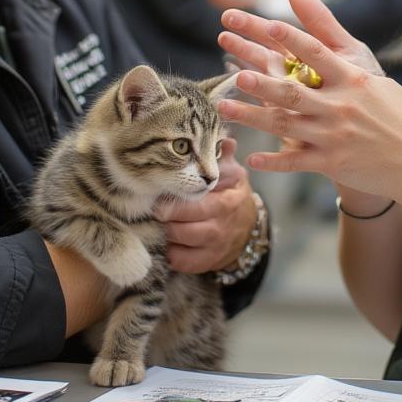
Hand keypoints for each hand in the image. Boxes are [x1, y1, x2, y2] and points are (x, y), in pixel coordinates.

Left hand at [154, 138, 256, 272]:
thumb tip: (224, 138)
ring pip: (178, 243)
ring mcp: (214, 247)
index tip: (159, 193)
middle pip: (182, 226)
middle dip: (163, 217)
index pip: (196, 204)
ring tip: (156, 220)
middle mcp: (222, 226)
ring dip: (164, 233)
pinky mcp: (206, 262)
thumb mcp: (232, 173)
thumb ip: (224, 155)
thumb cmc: (231, 194)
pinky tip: (166, 239)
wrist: (248, 228)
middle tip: (153, 207)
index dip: (173, 201)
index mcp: (228, 202)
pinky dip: (169, 252)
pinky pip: (180, 262)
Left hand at [217, 0, 401, 206]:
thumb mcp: (373, 74)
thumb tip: (305, 2)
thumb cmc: (401, 114)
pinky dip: (273, 161)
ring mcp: (334, 137)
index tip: (268, 25)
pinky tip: (252, 158)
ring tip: (227, 109)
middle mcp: (340, 107)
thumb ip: (337, 42)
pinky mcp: (332, 163)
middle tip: (235, 74)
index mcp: (352, 81)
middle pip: (292, 92)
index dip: (291, 39)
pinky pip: (295, 162)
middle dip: (260, 84)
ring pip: (285, 126)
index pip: (317, 54)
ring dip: (253, 118)